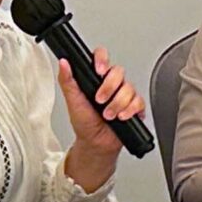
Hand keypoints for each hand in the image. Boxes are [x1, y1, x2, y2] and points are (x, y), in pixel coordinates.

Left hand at [59, 49, 142, 190]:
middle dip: (109, 88)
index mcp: (96, 78)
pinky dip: (130, 110)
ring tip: (108, 115)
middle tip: (100, 100)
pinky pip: (139, 101)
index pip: (102, 57)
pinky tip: (121, 117)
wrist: (96, 143)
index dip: (102, 59)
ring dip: (117, 103)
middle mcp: (112, 83)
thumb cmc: (84, 123)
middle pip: (118, 71)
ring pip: (129, 88)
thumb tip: (63, 63)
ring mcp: (124, 94)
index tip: (99, 70)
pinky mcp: (134, 106)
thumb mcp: (73, 101)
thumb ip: (67, 81)